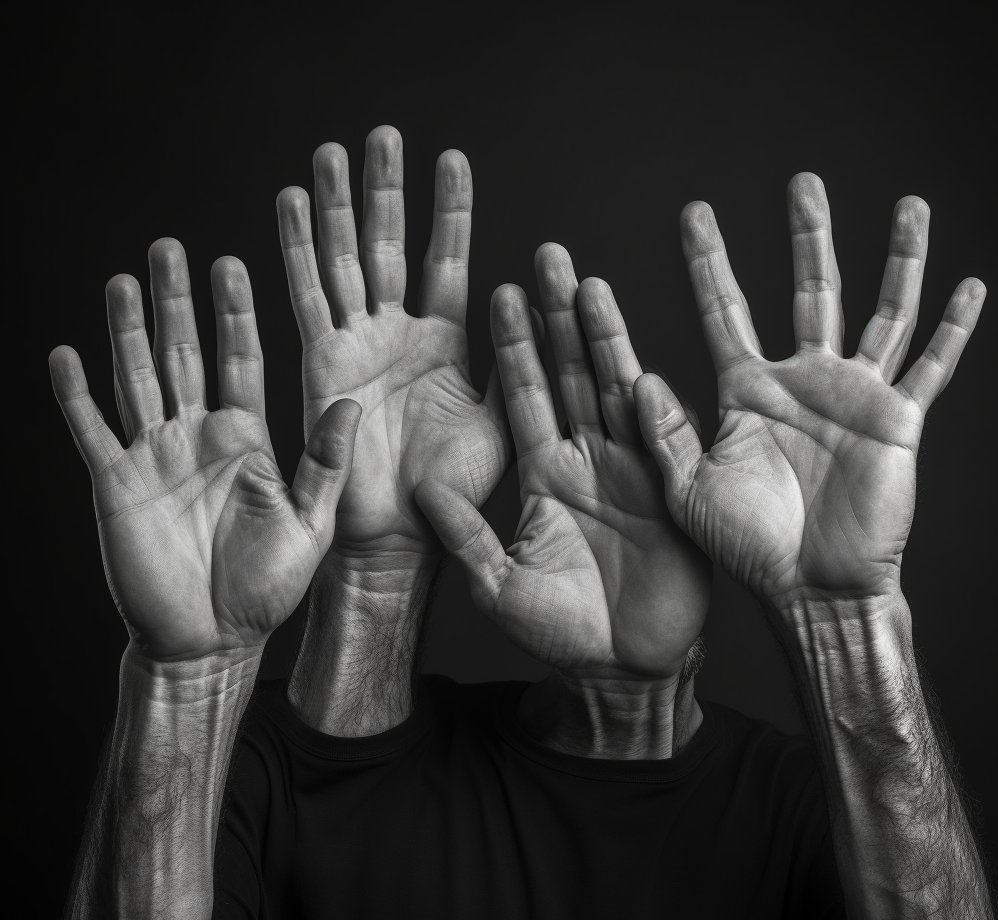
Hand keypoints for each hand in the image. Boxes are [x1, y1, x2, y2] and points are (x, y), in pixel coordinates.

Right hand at [50, 240, 359, 661]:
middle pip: (186, 354)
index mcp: (247, 440)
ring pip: (138, 378)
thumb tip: (349, 403)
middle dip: (179, 302)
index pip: (241, 361)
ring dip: (127, 330)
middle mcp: (199, 437)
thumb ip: (325, 463)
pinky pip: (92, 430)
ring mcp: (155, 456)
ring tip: (124, 280)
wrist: (214, 640)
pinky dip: (76, 395)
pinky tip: (65, 354)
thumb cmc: (267, 587)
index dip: (235, 314)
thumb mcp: (310, 522)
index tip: (234, 263)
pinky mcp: (116, 484)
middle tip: (172, 246)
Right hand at [276, 127, 508, 569]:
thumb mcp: (501, 424)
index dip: (449, 211)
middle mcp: (397, 335)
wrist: (403, 534)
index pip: (447, 261)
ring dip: (334, 207)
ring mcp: (357, 346)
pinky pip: (306, 299)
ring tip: (331, 153)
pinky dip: (295, 253)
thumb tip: (538, 311)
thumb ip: (515, 368)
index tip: (452, 158)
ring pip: (343, 261)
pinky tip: (288, 204)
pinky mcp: (320, 364)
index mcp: (445, 344)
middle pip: (389, 246)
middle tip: (383, 136)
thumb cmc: (454, 489)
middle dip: (385, 191)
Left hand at [416, 245, 710, 680]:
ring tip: (588, 282)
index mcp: (543, 475)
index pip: (524, 397)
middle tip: (547, 257)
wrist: (624, 666)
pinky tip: (636, 358)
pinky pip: (660, 442)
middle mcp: (586, 462)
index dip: (514, 347)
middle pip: (570, 376)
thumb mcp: (499, 586)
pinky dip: (650, 403)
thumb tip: (422, 490)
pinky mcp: (669, 494)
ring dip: (602, 339)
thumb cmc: (560, 633)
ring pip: (614, 392)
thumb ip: (466, 536)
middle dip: (559, 318)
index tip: (501, 293)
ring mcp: (631, 473)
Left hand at [635, 174, 983, 608]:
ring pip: (879, 311)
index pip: (724, 309)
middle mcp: (801, 382)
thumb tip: (640, 377)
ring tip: (909, 205)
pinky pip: (932, 366)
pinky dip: (953, 329)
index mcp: (746, 391)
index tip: (694, 213)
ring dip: (896, 260)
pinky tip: (970, 284)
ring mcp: (853, 396)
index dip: (709, 261)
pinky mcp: (898, 420)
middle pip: (808, 290)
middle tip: (804, 182)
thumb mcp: (688, 489)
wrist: (809, 586)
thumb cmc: (745, 546)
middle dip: (807, 237)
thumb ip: (665, 434)